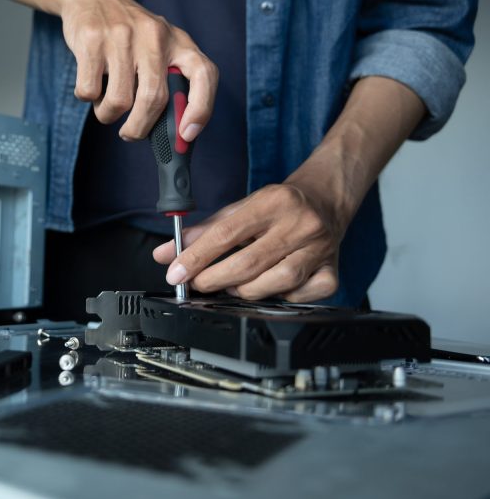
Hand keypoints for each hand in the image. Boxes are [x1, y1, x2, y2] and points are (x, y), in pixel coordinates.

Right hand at [56, 0, 217, 140]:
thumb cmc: (128, 34)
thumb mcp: (158, 46)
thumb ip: (169, 80)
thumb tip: (174, 134)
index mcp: (178, 41)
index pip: (204, 74)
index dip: (201, 109)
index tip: (187, 135)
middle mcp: (155, 36)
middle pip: (154, 98)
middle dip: (140, 128)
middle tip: (130, 134)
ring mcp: (122, 36)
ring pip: (119, 101)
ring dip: (108, 115)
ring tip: (106, 106)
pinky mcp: (92, 39)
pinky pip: (89, 90)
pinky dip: (88, 98)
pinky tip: (91, 86)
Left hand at [151, 182, 348, 302]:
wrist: (326, 200)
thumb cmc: (278, 206)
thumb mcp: (239, 209)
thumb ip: (202, 231)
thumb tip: (166, 254)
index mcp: (273, 202)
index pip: (226, 233)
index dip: (197, 257)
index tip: (176, 273)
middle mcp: (299, 224)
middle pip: (249, 262)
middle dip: (214, 279)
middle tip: (198, 284)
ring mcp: (320, 249)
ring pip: (276, 282)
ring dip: (244, 291)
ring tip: (231, 286)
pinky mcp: (332, 271)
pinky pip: (302, 296)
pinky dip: (280, 298)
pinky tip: (269, 289)